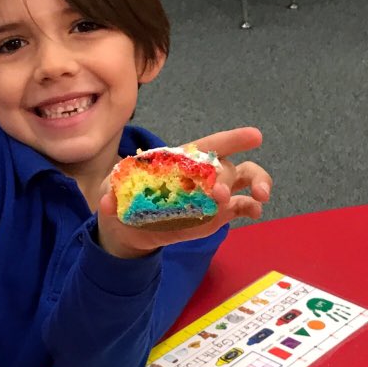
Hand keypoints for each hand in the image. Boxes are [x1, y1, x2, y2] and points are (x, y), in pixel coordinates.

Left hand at [96, 127, 270, 258]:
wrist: (129, 230)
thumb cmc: (125, 198)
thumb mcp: (113, 190)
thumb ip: (112, 192)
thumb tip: (107, 202)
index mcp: (183, 160)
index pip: (210, 145)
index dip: (232, 139)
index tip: (254, 136)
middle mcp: (203, 173)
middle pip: (229, 165)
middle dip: (229, 175)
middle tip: (217, 192)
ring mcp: (214, 194)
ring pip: (246, 180)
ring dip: (257, 184)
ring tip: (260, 198)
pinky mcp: (217, 216)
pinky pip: (242, 207)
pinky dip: (252, 208)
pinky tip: (255, 212)